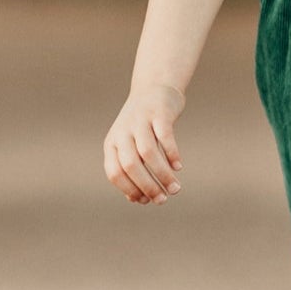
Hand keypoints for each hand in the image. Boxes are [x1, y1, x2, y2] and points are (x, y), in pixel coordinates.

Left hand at [103, 83, 184, 202]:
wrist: (153, 88)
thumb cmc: (142, 125)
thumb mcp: (129, 145)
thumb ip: (131, 170)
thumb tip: (137, 200)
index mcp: (112, 143)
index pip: (115, 173)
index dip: (129, 190)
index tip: (146, 201)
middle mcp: (123, 132)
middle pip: (131, 165)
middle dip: (148, 186)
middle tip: (163, 200)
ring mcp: (140, 121)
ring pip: (148, 153)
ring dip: (162, 174)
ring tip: (175, 189)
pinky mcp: (159, 113)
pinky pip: (165, 136)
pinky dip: (172, 154)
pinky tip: (179, 166)